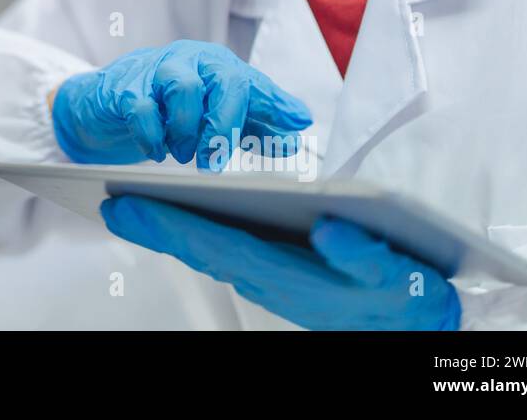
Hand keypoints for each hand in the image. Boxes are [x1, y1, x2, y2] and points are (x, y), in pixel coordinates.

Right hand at [52, 40, 310, 168]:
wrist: (105, 102)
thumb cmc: (166, 107)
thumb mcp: (212, 114)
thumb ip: (253, 125)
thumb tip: (293, 139)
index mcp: (216, 66)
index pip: (252, 81)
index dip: (276, 102)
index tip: (299, 122)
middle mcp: (190, 61)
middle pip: (224, 80)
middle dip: (226, 124)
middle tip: (216, 161)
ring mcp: (155, 70)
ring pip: (184, 88)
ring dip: (188, 129)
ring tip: (183, 154)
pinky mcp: (124, 87)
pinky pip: (141, 108)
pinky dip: (152, 135)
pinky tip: (156, 151)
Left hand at [101, 195, 461, 329]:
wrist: (417, 323)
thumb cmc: (403, 297)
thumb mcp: (396, 277)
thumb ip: (363, 256)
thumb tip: (329, 231)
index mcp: (288, 276)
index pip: (215, 245)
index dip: (167, 225)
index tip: (125, 208)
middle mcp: (269, 277)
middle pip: (200, 246)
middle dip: (154, 224)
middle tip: (109, 203)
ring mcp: (270, 275)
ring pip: (209, 248)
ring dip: (169, 226)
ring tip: (132, 204)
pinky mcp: (277, 269)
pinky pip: (225, 248)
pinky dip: (195, 230)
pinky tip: (178, 215)